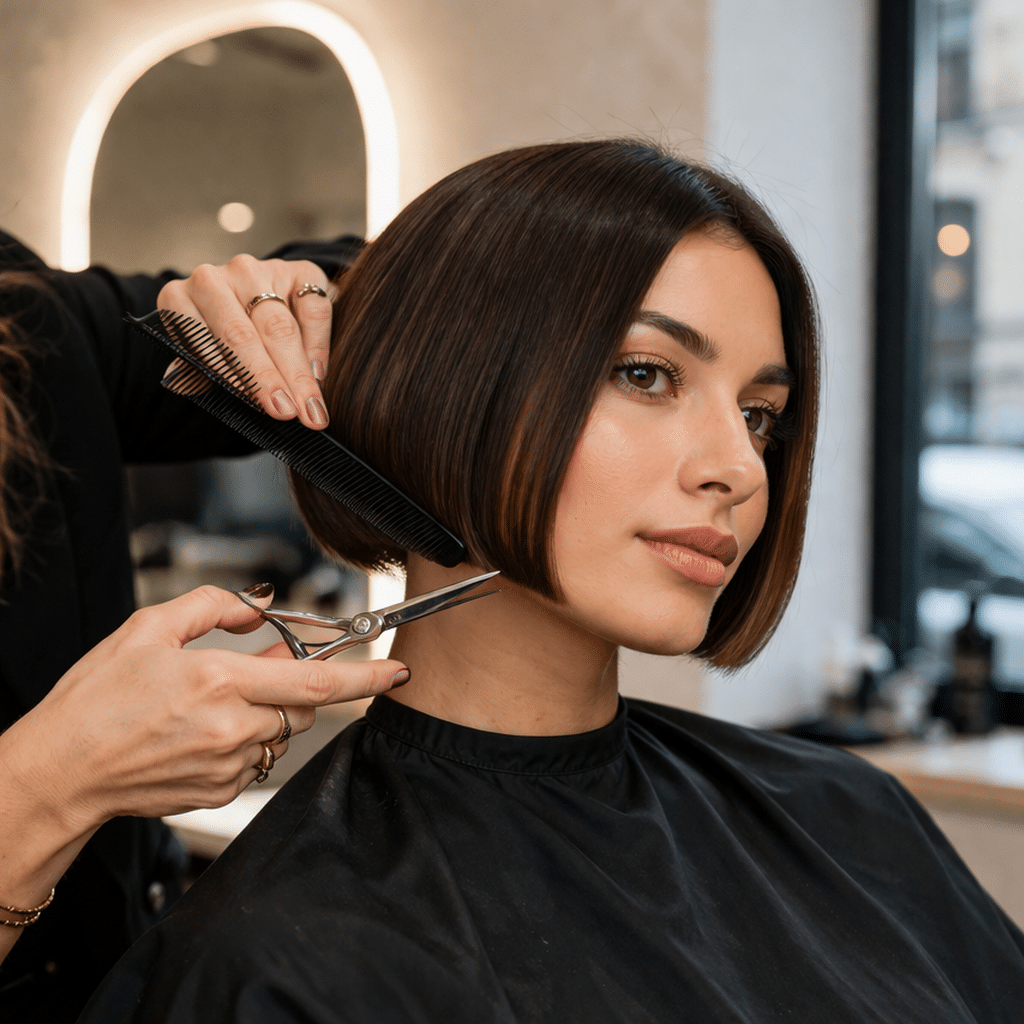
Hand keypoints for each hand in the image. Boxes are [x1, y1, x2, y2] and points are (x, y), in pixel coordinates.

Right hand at [2, 585, 407, 834]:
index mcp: (220, 683)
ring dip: (266, 714)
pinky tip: (199, 733)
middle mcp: (232, 729)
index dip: (365, 677)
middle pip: (304, 707)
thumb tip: (258, 605)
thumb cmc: (96, 700)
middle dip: (296, 686)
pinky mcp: (219, 791)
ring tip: (213, 703)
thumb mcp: (147, 629)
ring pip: (280, 734)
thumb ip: (213, 606)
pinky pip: (254, 760)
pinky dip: (243, 741)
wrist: (60, 771)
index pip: (317, 681)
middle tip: (259, 669)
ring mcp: (228, 766)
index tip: (396, 672)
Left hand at [157, 256, 333, 429]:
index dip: (233, 375)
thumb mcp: (201, 356)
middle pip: (243, 334)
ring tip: (310, 406)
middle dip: (270, 379)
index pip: (204, 340)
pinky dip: (318, 345)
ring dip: (298, 372)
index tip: (258, 407)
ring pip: (279, 325)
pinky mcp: (298, 271)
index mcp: (180, 299)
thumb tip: (183, 385)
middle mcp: (214, 278)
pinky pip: (313, 309)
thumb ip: (196, 370)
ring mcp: (256, 270)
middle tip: (289, 412)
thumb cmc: (223, 342)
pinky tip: (320, 375)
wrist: (261, 307)